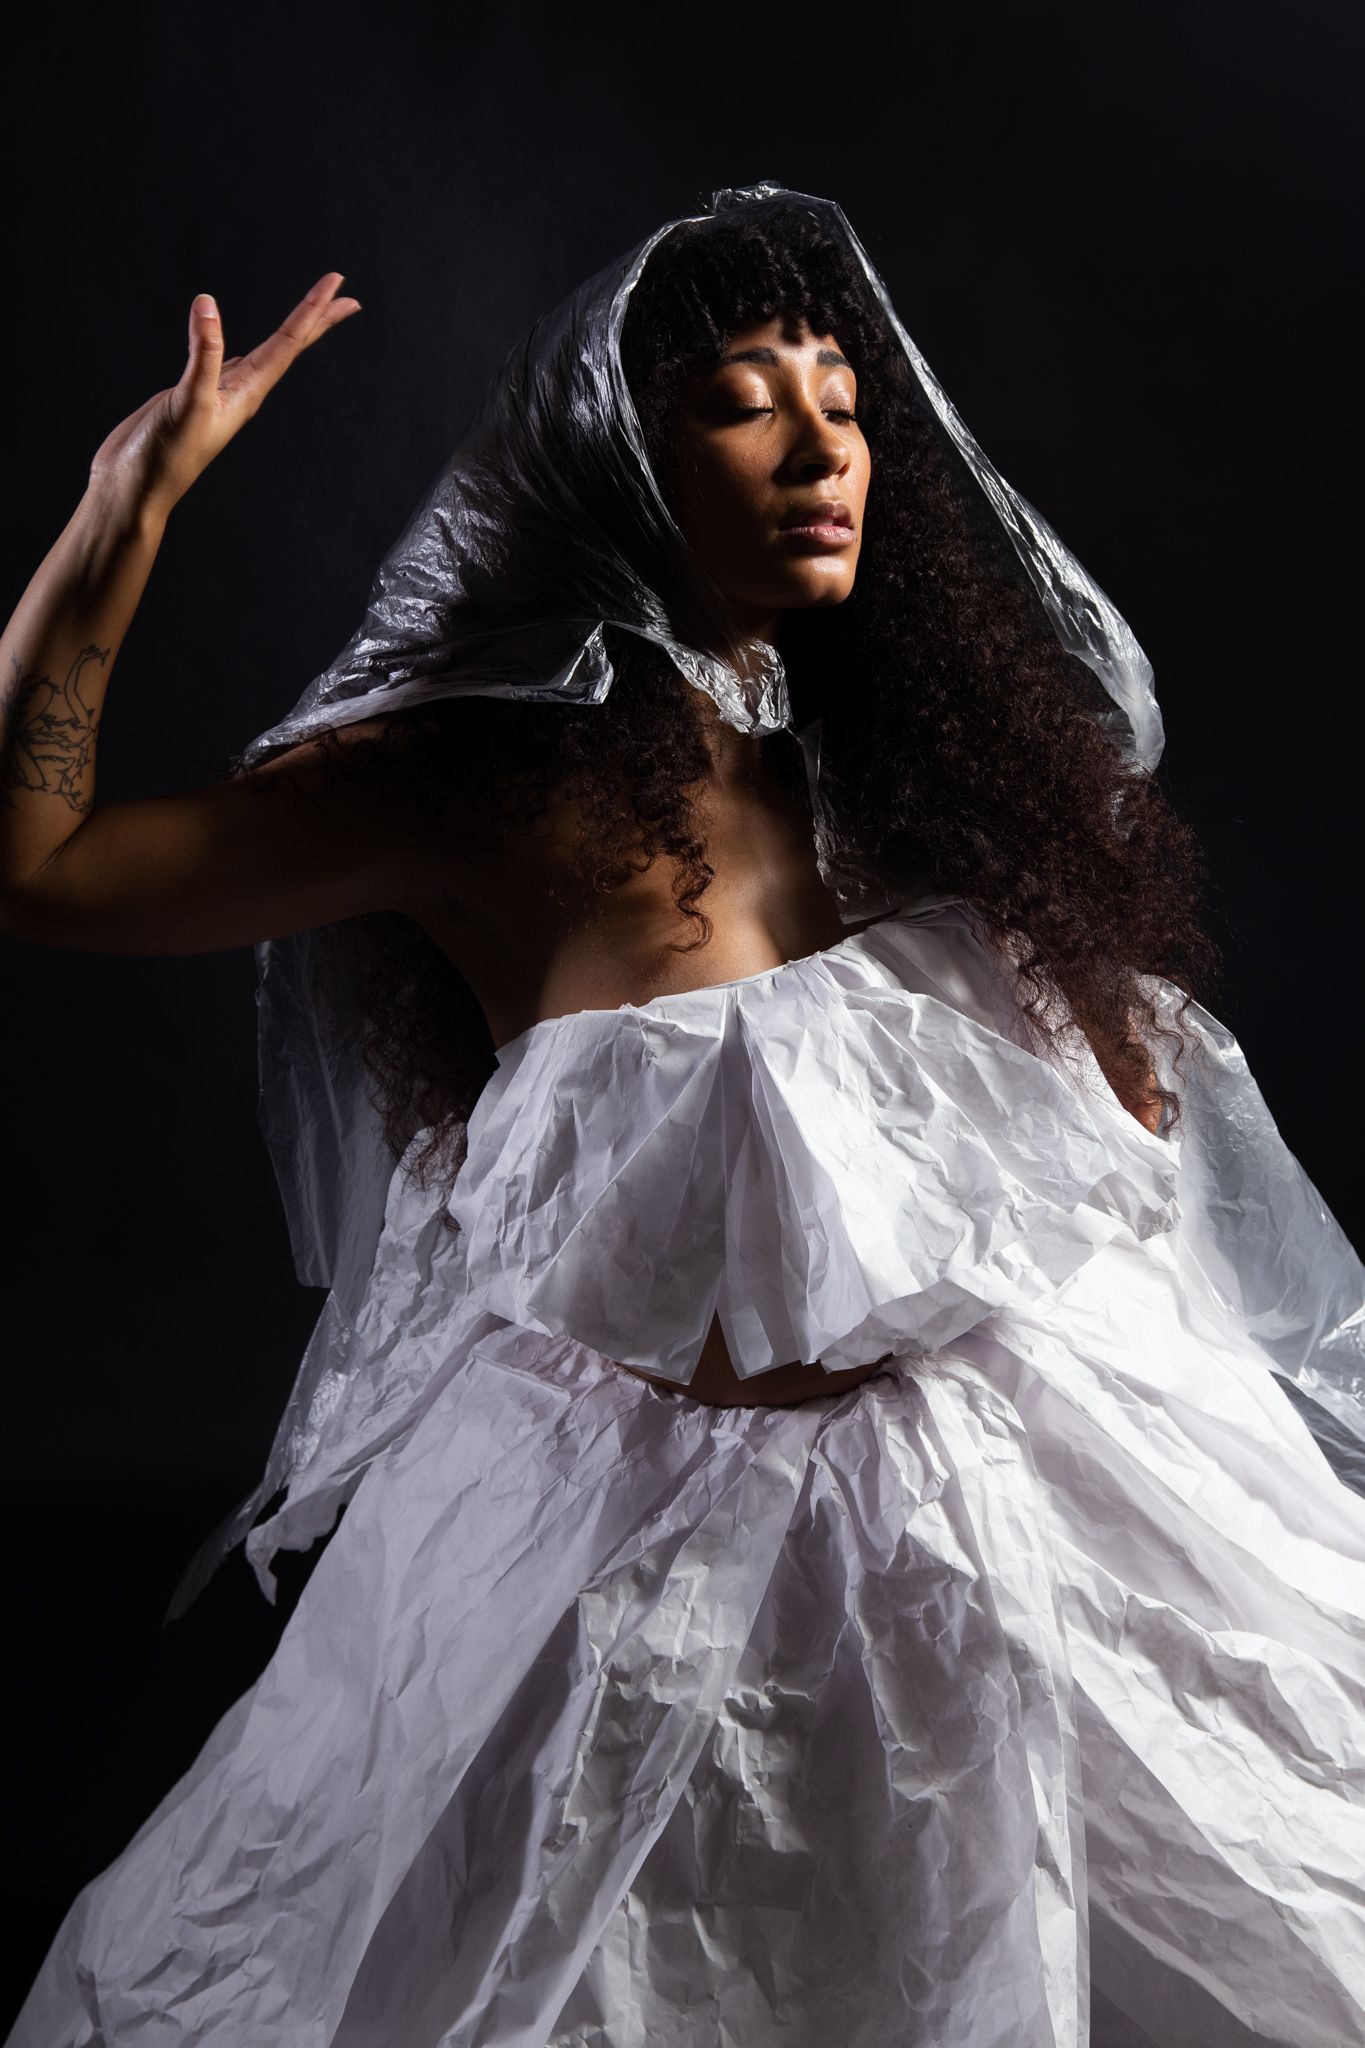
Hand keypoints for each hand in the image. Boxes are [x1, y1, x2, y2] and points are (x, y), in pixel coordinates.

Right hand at [88, 273, 361, 518]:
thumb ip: (201, 354)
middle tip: (347, 293)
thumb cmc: (165, 456)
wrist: (137, 488)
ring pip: (263, 354)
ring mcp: (218, 394)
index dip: (313, 310)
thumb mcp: (187, 401)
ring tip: (309, 314)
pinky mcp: (192, 395)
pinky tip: (229, 341)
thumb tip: (207, 304)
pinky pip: (225, 360)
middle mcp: (240, 393)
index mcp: (246, 393)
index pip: (288, 343)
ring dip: (289, 333)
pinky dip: (233, 343)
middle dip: (317, 320)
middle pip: (288, 348)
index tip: (339, 283)